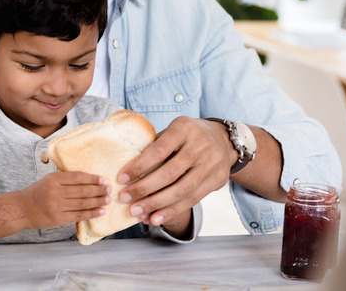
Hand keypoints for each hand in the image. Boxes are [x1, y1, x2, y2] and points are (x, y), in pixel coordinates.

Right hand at [18, 171, 110, 229]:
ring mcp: (57, 206)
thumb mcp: (48, 180)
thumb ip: (65, 179)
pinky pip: (79, 215)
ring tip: (107, 199)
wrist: (23, 209)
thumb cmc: (38, 193)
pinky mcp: (58, 219)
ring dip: (98, 201)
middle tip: (108, 189)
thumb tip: (88, 179)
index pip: (77, 177)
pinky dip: (91, 213)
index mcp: (54, 179)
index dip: (92, 178)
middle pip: (82, 190)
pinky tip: (100, 211)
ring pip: (82, 203)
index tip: (102, 179)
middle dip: (98, 190)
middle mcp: (55, 192)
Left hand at [117, 116, 235, 226]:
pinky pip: (193, 199)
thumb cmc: (187, 137)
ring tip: (138, 212)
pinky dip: (172, 211)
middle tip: (125, 198)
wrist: (224, 141)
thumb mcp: (173, 131)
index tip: (121, 178)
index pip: (159, 150)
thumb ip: (155, 146)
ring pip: (182, 190)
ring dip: (157, 204)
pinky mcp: (217, 180)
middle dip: (144, 189)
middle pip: (170, 173)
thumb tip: (128, 172)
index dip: (139, 166)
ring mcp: (211, 163)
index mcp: (184, 128)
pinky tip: (156, 217)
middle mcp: (200, 145)